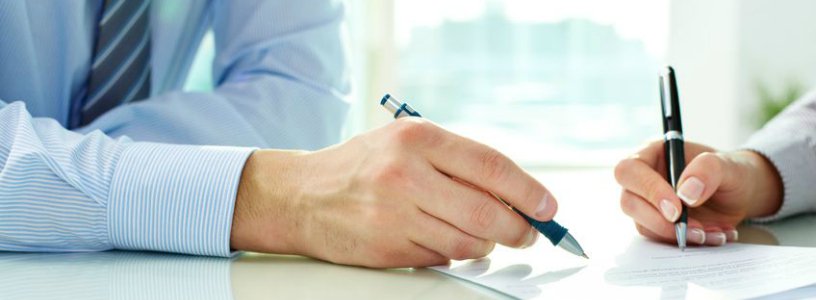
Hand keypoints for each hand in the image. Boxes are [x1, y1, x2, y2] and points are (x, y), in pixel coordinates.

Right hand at [230, 118, 556, 267]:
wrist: (302, 195)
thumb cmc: (364, 165)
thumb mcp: (408, 142)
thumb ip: (458, 161)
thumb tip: (518, 194)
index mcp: (417, 138)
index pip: (491, 166)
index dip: (528, 190)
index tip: (548, 207)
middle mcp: (405, 174)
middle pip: (487, 212)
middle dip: (519, 229)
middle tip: (529, 233)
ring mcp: (394, 215)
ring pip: (468, 242)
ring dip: (487, 245)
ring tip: (484, 236)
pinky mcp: (387, 249)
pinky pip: (441, 258)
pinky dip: (453, 253)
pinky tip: (440, 238)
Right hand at [614, 141, 782, 245]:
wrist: (742, 195)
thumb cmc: (732, 172)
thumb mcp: (729, 165)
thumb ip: (708, 170)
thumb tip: (685, 193)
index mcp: (652, 155)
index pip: (630, 171)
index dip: (648, 190)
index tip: (676, 209)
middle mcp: (644, 180)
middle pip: (629, 202)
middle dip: (660, 221)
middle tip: (693, 229)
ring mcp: (649, 205)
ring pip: (643, 225)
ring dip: (677, 235)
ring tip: (712, 233)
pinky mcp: (658, 225)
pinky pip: (661, 239)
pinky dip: (687, 242)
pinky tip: (712, 236)